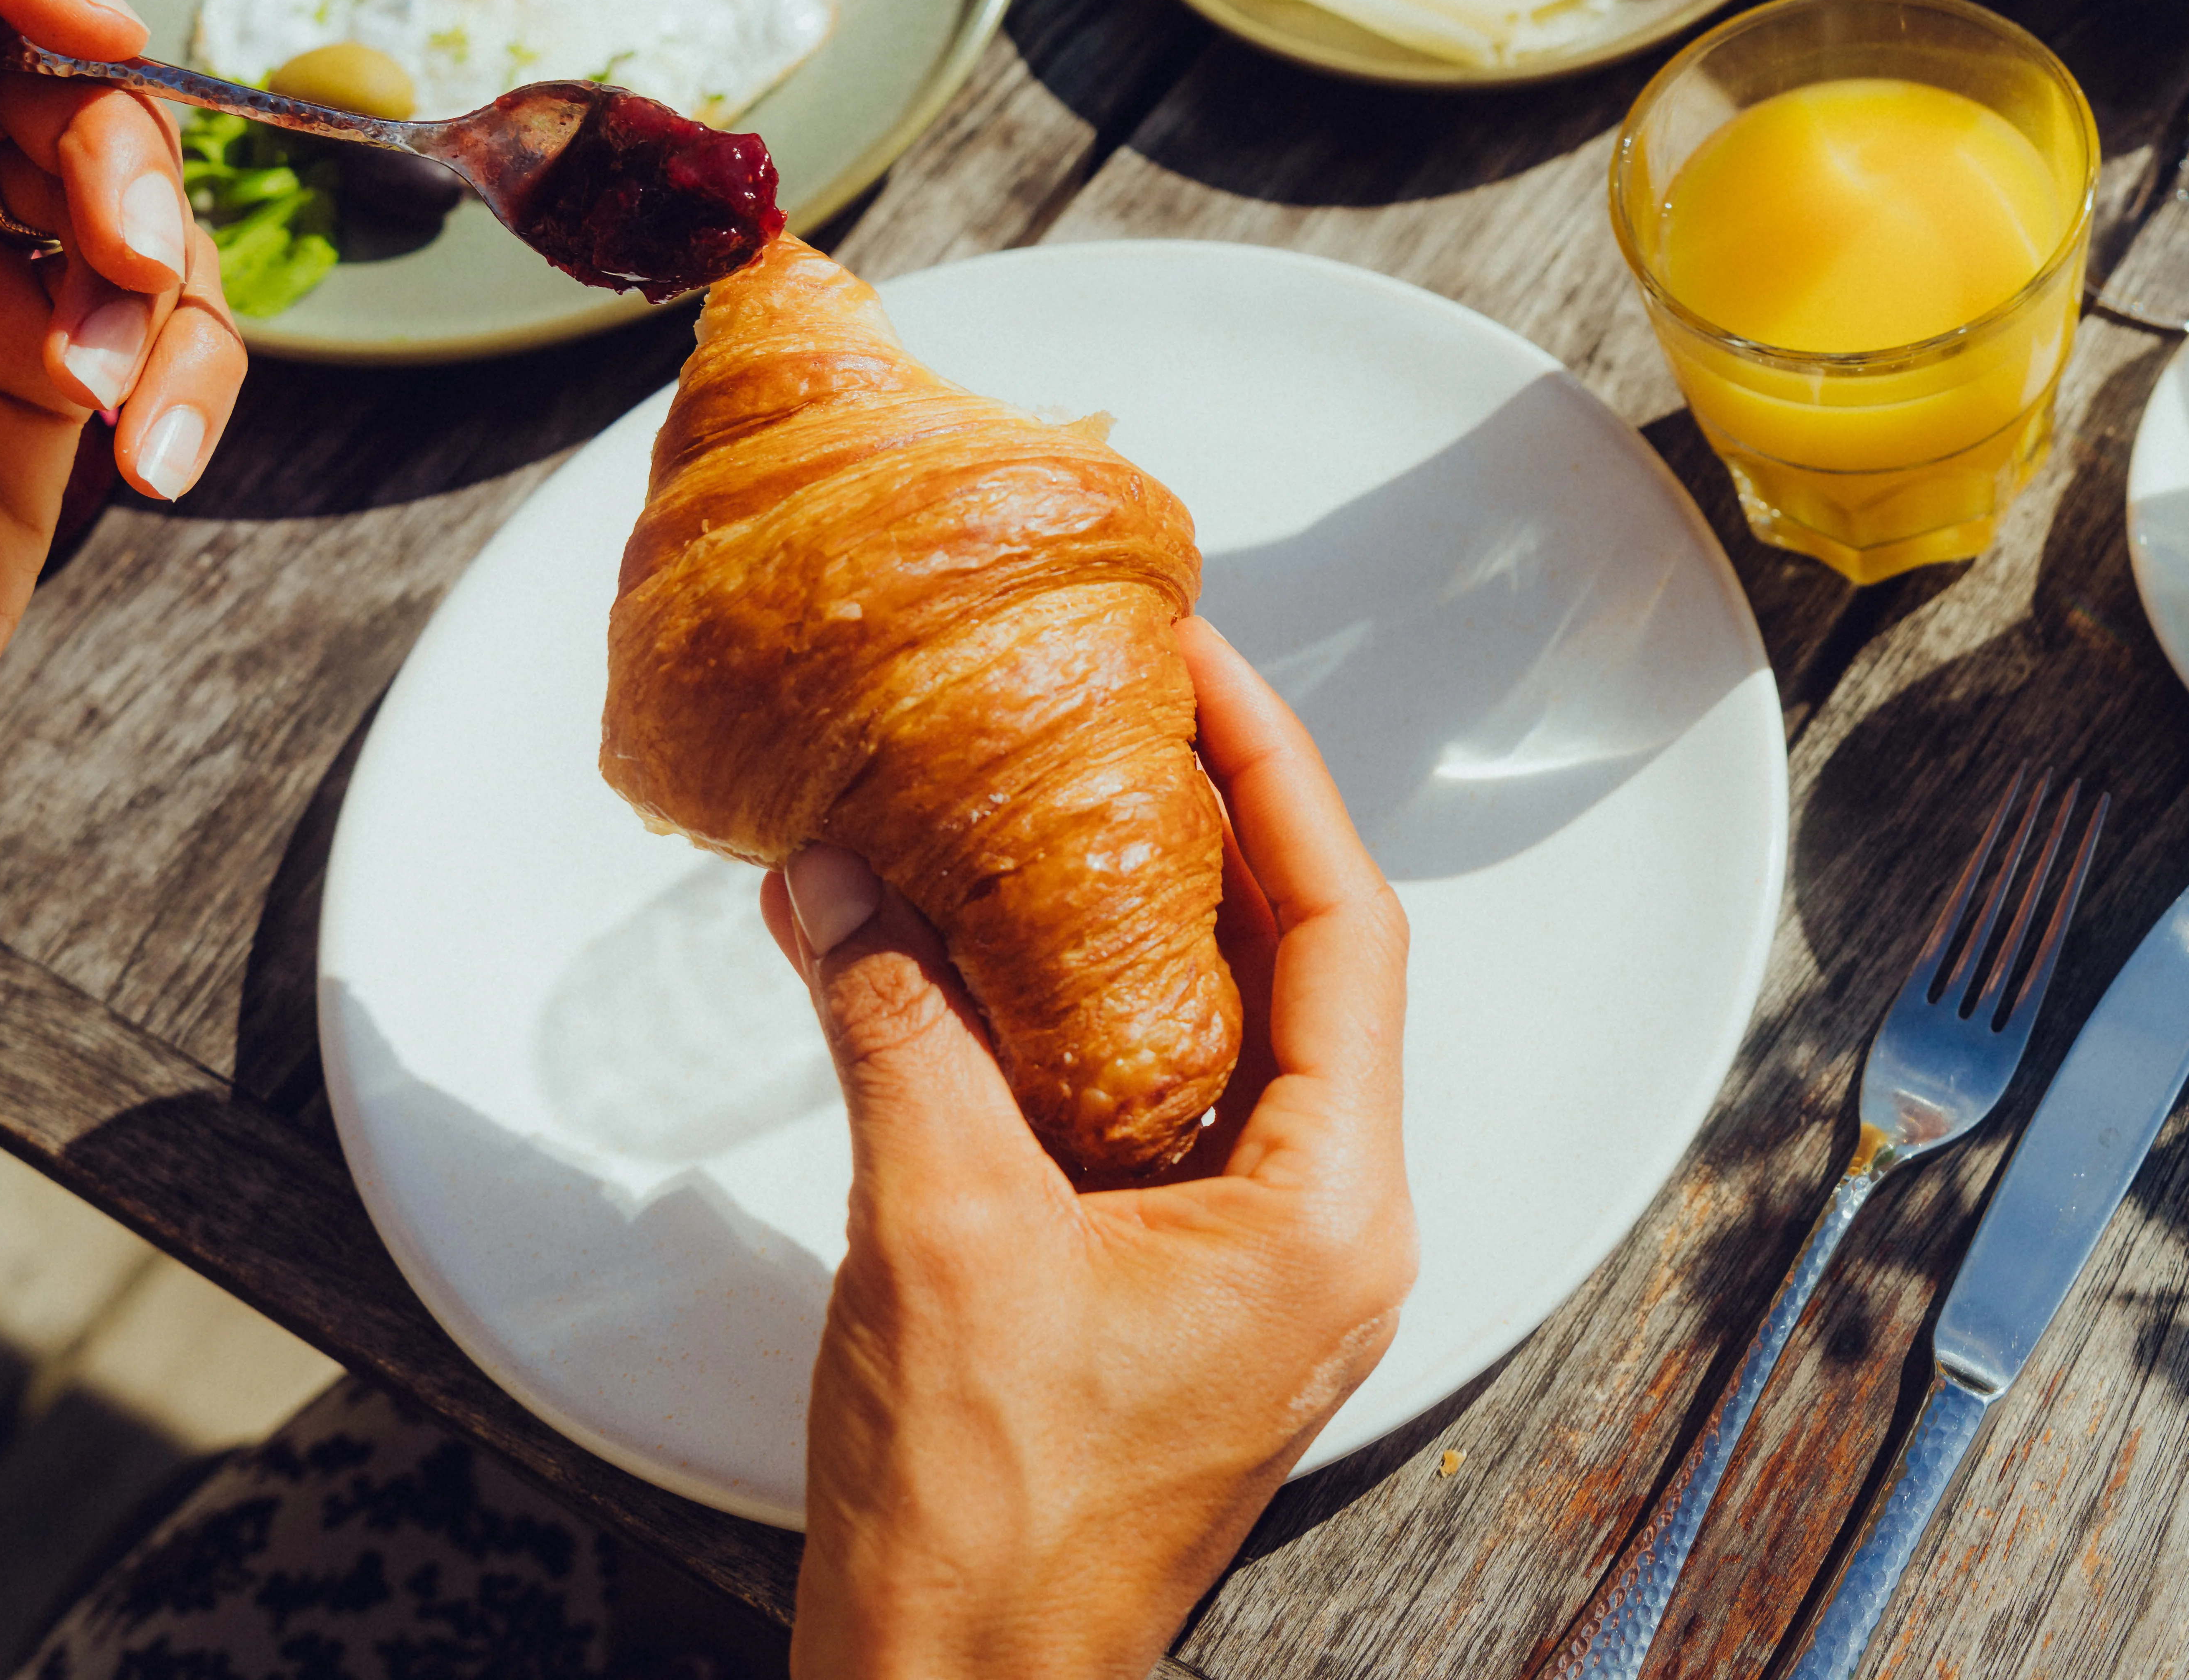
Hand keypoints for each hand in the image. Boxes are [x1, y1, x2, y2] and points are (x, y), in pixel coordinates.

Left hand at [0, 0, 245, 895]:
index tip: (91, 24)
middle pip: (34, 75)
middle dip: (110, 153)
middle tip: (124, 249)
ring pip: (119, 193)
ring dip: (150, 282)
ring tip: (110, 381)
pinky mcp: (46, 368)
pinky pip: (167, 324)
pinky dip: (185, 377)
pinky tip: (153, 445)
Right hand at [764, 617, 1414, 1679]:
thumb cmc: (983, 1520)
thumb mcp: (938, 1230)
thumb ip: (898, 1034)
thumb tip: (843, 880)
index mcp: (1330, 1209)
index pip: (1344, 927)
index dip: (1277, 775)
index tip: (1207, 668)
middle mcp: (1329, 1228)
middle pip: (1307, 966)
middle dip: (1224, 824)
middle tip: (1139, 701)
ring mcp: (1265, 1263)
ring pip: (1240, 1033)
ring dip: (1161, 915)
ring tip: (1081, 789)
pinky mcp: (1191, 1287)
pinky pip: (1175, 1103)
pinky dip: (1107, 1013)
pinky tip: (1021, 953)